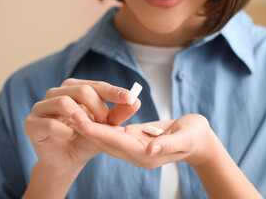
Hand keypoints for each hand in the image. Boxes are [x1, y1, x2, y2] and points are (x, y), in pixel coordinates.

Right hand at [24, 79, 140, 175]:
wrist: (67, 160)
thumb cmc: (85, 138)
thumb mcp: (105, 127)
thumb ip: (118, 114)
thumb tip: (137, 101)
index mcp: (73, 89)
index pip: (95, 85)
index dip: (113, 91)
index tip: (129, 97)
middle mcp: (56, 93)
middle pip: (81, 90)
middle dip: (98, 107)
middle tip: (106, 122)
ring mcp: (41, 106)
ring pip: (63, 102)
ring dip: (82, 117)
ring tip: (88, 129)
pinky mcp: (31, 123)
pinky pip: (50, 123)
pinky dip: (65, 131)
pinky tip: (72, 136)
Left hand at [72, 113, 212, 168]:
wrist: (198, 140)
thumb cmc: (194, 136)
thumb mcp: (185, 138)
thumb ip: (167, 144)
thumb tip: (151, 150)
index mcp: (146, 154)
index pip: (116, 142)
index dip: (97, 131)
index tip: (79, 121)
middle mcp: (136, 153)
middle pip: (106, 142)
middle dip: (87, 129)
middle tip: (67, 114)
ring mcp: (135, 147)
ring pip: (107, 138)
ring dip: (90, 127)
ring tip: (72, 113)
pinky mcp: (135, 139)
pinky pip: (114, 133)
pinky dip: (101, 125)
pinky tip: (90, 115)